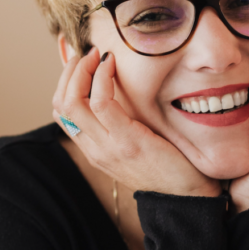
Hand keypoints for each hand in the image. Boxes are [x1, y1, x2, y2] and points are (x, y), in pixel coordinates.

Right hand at [53, 48, 219, 198]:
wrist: (188, 196)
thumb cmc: (169, 166)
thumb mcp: (136, 144)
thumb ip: (122, 124)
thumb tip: (119, 91)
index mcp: (94, 150)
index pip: (61, 112)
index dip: (64, 81)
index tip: (81, 61)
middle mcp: (94, 150)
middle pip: (60, 104)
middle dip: (69, 71)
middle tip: (87, 53)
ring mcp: (108, 147)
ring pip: (72, 101)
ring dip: (82, 69)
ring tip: (98, 55)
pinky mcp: (127, 141)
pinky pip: (101, 102)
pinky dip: (102, 77)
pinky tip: (112, 64)